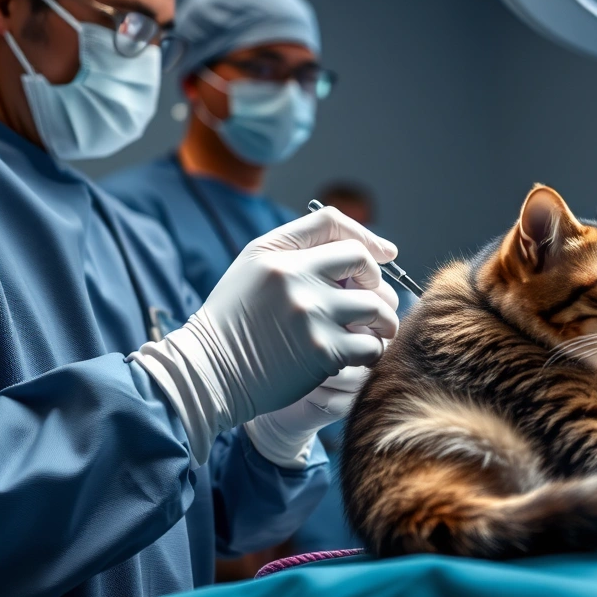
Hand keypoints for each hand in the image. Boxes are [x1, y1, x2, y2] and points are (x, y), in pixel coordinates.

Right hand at [132, 207, 399, 462]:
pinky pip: (370, 345)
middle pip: (363, 263)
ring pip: (376, 307)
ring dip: (384, 321)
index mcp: (276, 254)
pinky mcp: (323, 352)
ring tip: (378, 331)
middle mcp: (295, 278)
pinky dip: (372, 350)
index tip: (387, 255)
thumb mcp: (252, 270)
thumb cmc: (236, 320)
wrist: (210, 373)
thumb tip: (360, 250)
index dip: (366, 237)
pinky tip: (360, 355)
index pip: (332, 223)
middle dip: (378, 282)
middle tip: (377, 302)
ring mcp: (311, 315)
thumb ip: (295, 252)